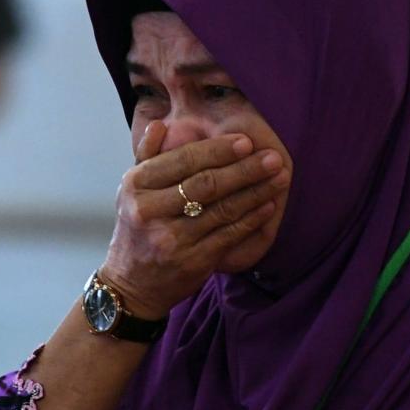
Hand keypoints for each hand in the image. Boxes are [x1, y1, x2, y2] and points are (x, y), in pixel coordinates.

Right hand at [99, 121, 290, 318]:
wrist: (131, 284)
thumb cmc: (136, 230)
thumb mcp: (130, 190)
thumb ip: (146, 156)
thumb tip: (161, 124)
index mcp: (135, 186)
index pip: (182, 161)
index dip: (217, 150)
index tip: (245, 141)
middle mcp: (150, 211)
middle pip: (206, 184)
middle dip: (244, 169)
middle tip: (272, 157)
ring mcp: (172, 239)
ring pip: (222, 209)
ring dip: (256, 192)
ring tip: (279, 177)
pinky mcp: (193, 261)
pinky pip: (229, 235)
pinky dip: (252, 219)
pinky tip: (268, 206)